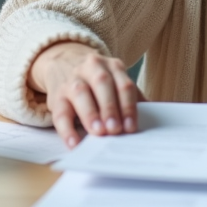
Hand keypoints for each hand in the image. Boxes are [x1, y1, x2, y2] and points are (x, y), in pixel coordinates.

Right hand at [28, 41, 144, 147]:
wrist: (65, 64)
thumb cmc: (99, 84)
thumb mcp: (116, 83)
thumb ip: (131, 99)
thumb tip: (150, 121)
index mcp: (112, 66)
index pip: (123, 85)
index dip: (128, 106)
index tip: (131, 127)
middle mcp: (91, 68)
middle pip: (103, 84)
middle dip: (110, 107)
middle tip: (115, 129)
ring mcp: (72, 80)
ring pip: (80, 93)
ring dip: (90, 114)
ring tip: (98, 132)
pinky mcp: (56, 96)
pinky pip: (60, 113)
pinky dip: (67, 130)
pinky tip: (74, 143)